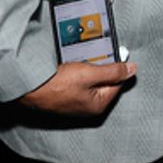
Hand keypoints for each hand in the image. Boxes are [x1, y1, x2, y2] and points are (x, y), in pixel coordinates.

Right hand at [17, 60, 136, 115]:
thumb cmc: (57, 83)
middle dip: (102, 68)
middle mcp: (89, 108)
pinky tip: (73, 66)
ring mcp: (77, 103)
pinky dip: (79, 73)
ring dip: (90, 69)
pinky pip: (80, 82)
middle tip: (93, 58)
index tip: (114, 54)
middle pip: (105, 82)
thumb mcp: (90, 73)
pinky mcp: (66, 97)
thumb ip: (113, 72)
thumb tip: (133, 69)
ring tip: (81, 62)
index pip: (118, 83)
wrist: (29, 87)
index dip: (117, 67)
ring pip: (92, 81)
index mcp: (98, 105)